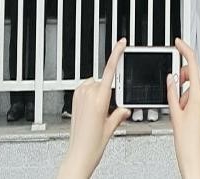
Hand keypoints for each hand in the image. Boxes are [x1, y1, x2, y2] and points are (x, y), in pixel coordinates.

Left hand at [57, 38, 129, 178]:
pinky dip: (91, 95)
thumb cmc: (93, 145)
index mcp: (100, 98)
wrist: (77, 155)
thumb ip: (121, 112)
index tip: (121, 43)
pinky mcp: (74, 98)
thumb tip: (125, 107)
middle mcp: (88, 94)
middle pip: (105, 81)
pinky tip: (92, 111)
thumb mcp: (112, 127)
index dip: (116, 53)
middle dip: (109, 91)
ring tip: (98, 115)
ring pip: (95, 84)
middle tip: (107, 111)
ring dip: (99, 94)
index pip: (110, 69)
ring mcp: (79, 95)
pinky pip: (87, 89)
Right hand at [167, 38, 199, 178]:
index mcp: (197, 96)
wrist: (194, 160)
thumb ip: (172, 94)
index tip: (178, 42)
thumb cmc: (186, 143)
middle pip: (194, 73)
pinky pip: (192, 96)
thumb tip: (171, 78)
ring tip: (174, 100)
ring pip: (193, 84)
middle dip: (182, 71)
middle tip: (171, 74)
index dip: (185, 50)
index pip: (193, 65)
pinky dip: (184, 96)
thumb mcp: (174, 114)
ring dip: (182, 86)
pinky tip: (178, 107)